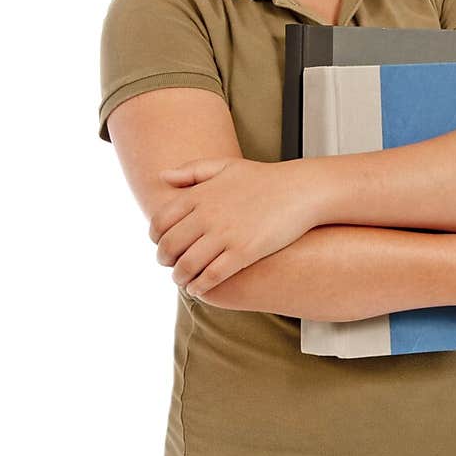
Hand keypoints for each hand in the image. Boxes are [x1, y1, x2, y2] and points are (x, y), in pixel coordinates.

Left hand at [148, 156, 317, 297]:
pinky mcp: (243, 252)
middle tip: (169, 266)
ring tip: (182, 281)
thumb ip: (191, 171)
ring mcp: (225, 235)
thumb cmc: (263, 178)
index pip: (160, 222)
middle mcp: (207, 215)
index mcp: (199, 195)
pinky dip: (199, 286)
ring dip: (179, 277)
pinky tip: (198, 288)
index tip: (162, 245)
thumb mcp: (224, 166)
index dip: (156, 238)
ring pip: (187, 265)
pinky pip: (211, 276)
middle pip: (169, 246)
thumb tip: (162, 175)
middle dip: (164, 261)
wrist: (300, 190)